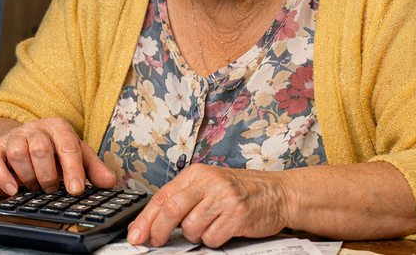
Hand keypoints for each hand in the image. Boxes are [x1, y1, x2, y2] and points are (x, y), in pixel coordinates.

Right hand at [0, 117, 116, 195]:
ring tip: (36, 188)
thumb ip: (93, 168)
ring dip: (28, 177)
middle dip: (47, 175)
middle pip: (40, 149)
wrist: (23, 143)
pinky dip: (3, 178)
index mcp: (59, 127)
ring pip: (18, 154)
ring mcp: (14, 136)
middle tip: (52, 189)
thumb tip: (109, 182)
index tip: (75, 190)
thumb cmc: (54, 151)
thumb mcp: (76, 156)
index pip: (68, 146)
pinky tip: (13, 191)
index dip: (73, 170)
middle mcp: (36, 128)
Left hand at [126, 164, 289, 247]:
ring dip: (194, 236)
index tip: (136, 234)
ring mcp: (224, 199)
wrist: (279, 192)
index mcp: (197, 174)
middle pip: (171, 210)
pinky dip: (212, 240)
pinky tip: (222, 231)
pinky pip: (212, 238)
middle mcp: (209, 183)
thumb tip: (153, 221)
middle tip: (155, 242)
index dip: (145, 218)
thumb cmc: (242, 190)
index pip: (162, 196)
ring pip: (191, 228)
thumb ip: (184, 198)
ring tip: (207, 227)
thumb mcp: (209, 184)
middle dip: (158, 231)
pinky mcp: (237, 216)